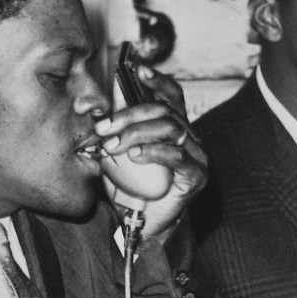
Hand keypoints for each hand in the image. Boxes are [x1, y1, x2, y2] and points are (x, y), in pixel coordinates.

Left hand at [94, 66, 207, 238]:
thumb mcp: (120, 155)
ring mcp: (197, 156)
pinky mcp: (196, 176)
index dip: (157, 81)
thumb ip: (118, 133)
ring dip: (137, 133)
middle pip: (165, 111)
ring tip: (114, 145)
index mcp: (175, 129)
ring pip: (171, 128)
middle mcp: (190, 138)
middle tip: (105, 127)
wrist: (142, 227)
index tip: (137, 70)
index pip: (171, 96)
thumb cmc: (132, 191)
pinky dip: (154, 152)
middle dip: (131, 115)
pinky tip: (136, 156)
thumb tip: (100, 112)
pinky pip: (178, 156)